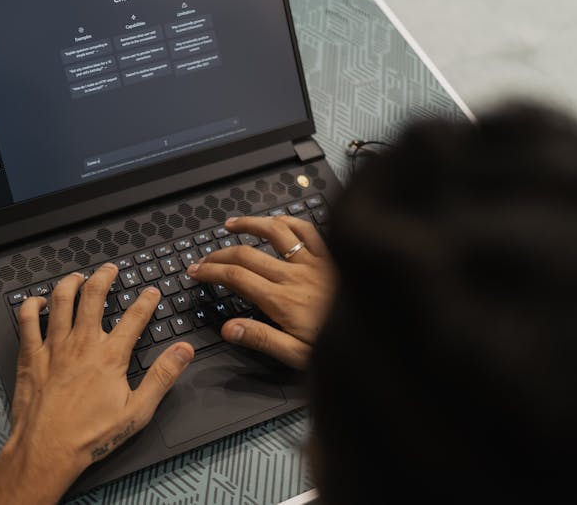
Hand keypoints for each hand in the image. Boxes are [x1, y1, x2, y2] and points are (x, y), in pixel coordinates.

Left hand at [0, 264, 194, 504]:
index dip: (146, 300)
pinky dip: (32, 305)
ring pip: (62, 300)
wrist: (47, 450)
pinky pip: (27, 320)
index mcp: (110, 356)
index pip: (134, 317)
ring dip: (71, 283)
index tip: (151, 291)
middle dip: (104, 277)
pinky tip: (38, 301)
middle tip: (110, 269)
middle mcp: (82, 344)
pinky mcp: (32, 356)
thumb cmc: (89, 436)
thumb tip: (183, 352)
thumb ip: (162, 377)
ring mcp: (54, 347)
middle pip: (94, 296)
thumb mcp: (137, 411)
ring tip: (78, 276)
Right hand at [187, 215, 334, 368]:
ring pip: (274, 232)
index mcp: (282, 301)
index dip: (210, 271)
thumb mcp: (297, 355)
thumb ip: (261, 339)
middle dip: (218, 254)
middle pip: (246, 254)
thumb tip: (228, 328)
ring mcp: (313, 262)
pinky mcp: (330, 256)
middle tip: (204, 258)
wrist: (381, 333)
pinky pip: (307, 229)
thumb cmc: (339, 346)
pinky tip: (277, 221)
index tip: (196, 271)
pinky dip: (288, 221)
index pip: (235, 278)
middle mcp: (295, 276)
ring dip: (249, 225)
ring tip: (230, 225)